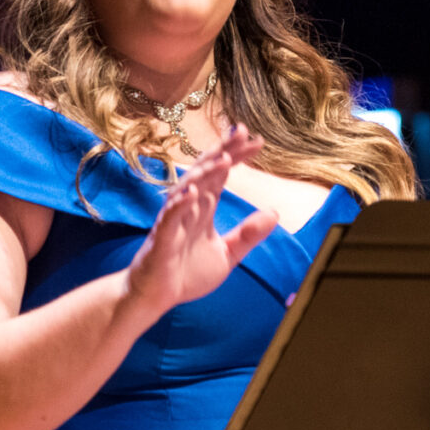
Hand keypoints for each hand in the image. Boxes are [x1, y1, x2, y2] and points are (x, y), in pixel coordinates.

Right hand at [123, 125, 278, 313]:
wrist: (155, 297)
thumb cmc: (185, 273)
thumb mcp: (227, 253)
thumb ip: (248, 234)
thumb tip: (274, 213)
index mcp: (203, 208)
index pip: (221, 175)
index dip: (237, 156)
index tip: (257, 141)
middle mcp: (188, 208)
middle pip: (206, 172)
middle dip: (223, 151)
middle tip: (242, 132)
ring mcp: (174, 221)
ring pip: (188, 189)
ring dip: (205, 173)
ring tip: (224, 159)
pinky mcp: (162, 239)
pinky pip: (170, 217)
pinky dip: (180, 204)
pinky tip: (193, 193)